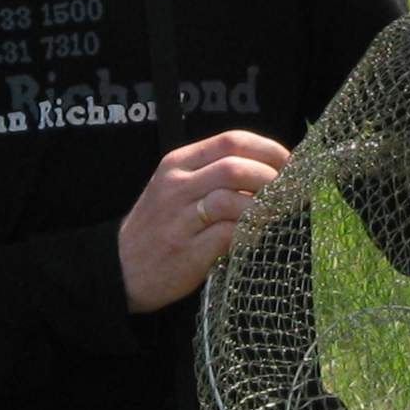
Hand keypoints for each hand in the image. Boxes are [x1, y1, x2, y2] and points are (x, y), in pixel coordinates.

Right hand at [118, 129, 290, 311]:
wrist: (119, 269)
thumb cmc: (158, 227)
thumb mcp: (175, 188)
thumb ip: (213, 175)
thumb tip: (267, 172)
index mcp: (177, 163)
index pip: (230, 140)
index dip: (267, 149)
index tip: (288, 163)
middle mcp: (177, 186)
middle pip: (235, 167)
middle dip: (272, 177)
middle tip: (290, 190)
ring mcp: (180, 220)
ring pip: (233, 200)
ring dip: (264, 207)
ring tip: (277, 214)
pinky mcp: (187, 252)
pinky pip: (228, 235)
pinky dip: (251, 233)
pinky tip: (257, 235)